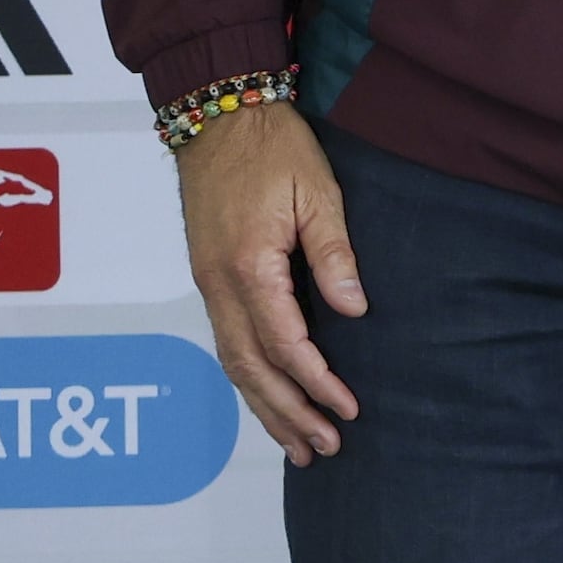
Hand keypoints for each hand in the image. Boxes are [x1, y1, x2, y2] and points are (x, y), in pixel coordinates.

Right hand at [179, 102, 361, 460]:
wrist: (217, 115)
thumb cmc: (274, 148)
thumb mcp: (318, 193)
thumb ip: (334, 255)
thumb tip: (354, 310)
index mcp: (248, 267)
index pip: (283, 343)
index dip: (316, 382)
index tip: (348, 409)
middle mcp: (219, 284)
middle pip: (250, 368)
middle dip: (288, 412)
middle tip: (325, 447)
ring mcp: (208, 284)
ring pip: (232, 362)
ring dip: (265, 406)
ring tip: (298, 445)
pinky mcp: (209, 278)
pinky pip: (226, 342)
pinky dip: (248, 379)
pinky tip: (267, 399)